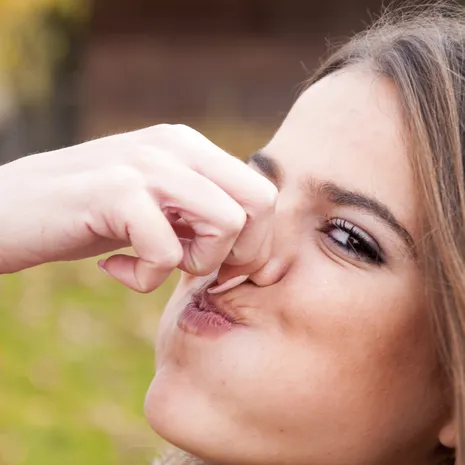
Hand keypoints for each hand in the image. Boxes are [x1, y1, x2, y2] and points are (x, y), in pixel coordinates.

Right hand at [0, 125, 276, 291]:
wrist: (10, 211)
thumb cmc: (93, 218)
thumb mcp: (158, 210)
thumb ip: (203, 217)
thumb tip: (260, 256)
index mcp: (192, 148)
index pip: (263, 193)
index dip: (256, 242)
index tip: (223, 269)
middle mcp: (177, 146)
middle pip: (260, 203)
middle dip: (239, 253)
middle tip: (196, 269)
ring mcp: (147, 164)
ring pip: (225, 223)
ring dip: (195, 263)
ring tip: (152, 263)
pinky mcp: (116, 192)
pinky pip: (167, 252)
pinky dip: (145, 277)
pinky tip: (116, 267)